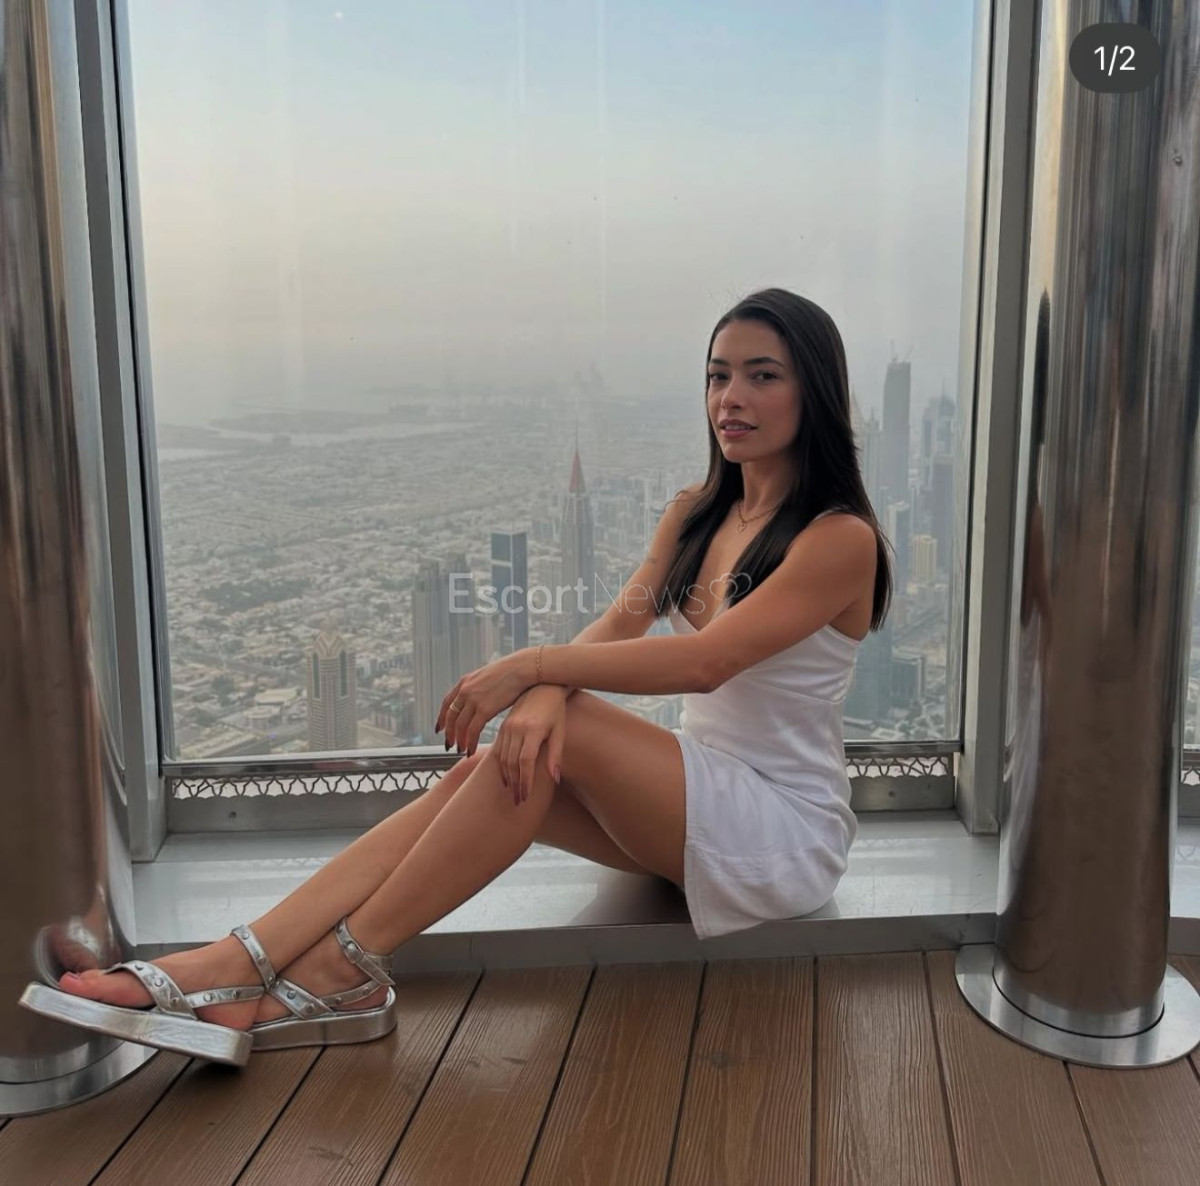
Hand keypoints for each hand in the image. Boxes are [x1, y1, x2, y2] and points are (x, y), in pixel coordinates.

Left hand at [436, 652, 531, 756]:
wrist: (521, 668)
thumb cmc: (510, 672)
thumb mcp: (487, 676)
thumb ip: (479, 687)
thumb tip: (480, 696)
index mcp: (464, 682)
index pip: (447, 703)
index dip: (441, 718)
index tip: (440, 729)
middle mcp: (465, 691)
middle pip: (451, 717)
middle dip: (449, 733)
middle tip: (449, 745)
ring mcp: (473, 700)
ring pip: (460, 726)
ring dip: (459, 740)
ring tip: (461, 750)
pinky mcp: (485, 709)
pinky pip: (472, 731)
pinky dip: (470, 743)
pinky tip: (471, 750)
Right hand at [495, 685, 567, 805]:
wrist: (542, 687)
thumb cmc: (555, 711)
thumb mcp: (559, 732)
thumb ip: (555, 755)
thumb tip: (554, 780)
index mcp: (532, 730)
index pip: (525, 762)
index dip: (525, 781)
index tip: (526, 796)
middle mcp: (517, 728)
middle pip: (511, 762)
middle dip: (515, 784)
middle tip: (519, 801)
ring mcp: (508, 726)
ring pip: (502, 758)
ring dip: (507, 777)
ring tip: (513, 792)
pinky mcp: (503, 726)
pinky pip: (498, 750)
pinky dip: (500, 765)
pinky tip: (506, 777)